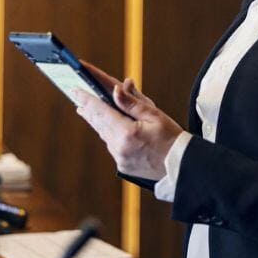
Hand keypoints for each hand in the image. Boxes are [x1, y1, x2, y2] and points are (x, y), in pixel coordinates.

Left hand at [72, 60, 183, 179]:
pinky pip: (111, 145)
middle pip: (98, 123)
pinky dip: (109, 133)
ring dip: (97, 120)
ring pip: (103, 134)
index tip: (75, 90)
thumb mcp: (155, 115)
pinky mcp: (123, 165)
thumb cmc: (172, 139)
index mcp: (127, 133)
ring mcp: (120, 158)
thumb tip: (116, 89)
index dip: (86, 99)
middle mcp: (119, 147)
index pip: (100, 111)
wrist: (182, 167)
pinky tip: (108, 127)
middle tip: (77, 96)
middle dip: (87, 108)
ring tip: (88, 109)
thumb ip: (133, 103)